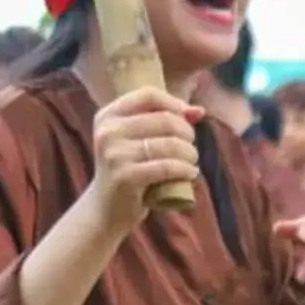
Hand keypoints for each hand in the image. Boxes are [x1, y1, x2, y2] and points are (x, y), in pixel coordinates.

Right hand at [88, 88, 205, 230]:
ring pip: (170, 144)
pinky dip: (185, 169)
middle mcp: (108, 131)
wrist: (105, 209)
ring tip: (191, 161)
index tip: (188, 119)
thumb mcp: (137, 140)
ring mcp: (114, 154)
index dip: (174, 103)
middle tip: (190, 147)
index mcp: (108, 116)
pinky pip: (167, 166)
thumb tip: (199, 111)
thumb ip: (165, 120)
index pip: (148, 94)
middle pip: (164, 119)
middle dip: (187, 133)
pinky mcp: (124, 176)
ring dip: (190, 153)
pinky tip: (190, 173)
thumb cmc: (127, 169)